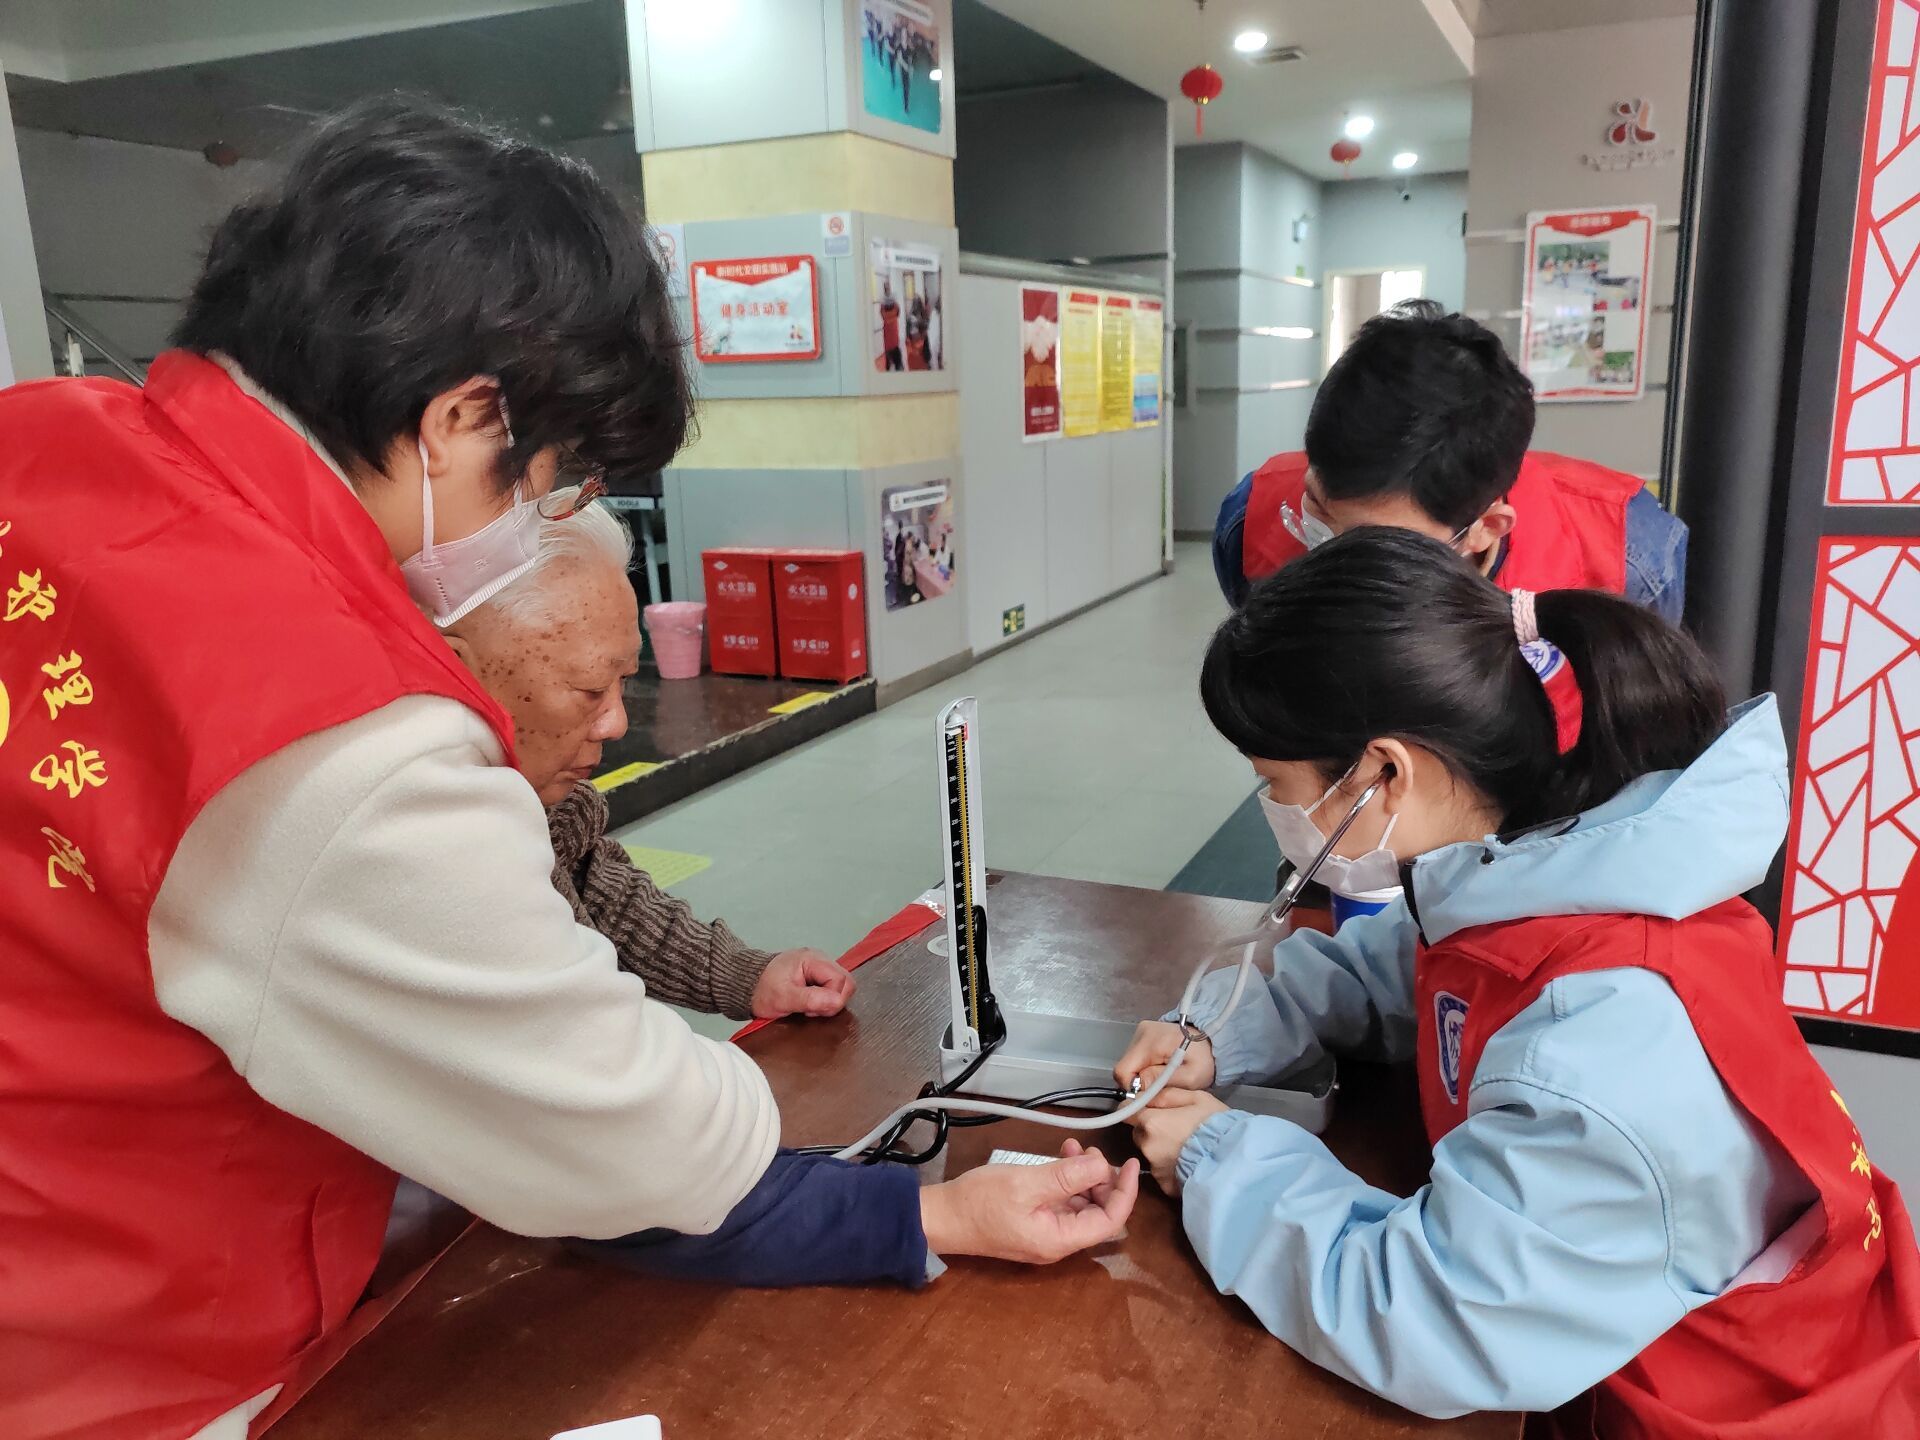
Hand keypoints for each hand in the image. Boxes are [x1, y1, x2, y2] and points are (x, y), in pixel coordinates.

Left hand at [750, 949, 854, 1019]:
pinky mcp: (816, 974)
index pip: (842, 981)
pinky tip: (809, 1002)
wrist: (746, 984)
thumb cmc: (762, 990)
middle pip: (846, 982)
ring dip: (828, 1001)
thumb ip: (811, 999)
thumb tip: (836, 1001)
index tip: (812, 1009)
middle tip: (811, 1009)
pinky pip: (832, 987)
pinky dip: (824, 998)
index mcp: (813, 960)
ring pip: (841, 986)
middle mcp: (820, 959)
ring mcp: (819, 966)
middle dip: (832, 1001)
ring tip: (808, 1006)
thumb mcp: (784, 998)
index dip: (832, 999)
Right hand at [918, 1141, 1139, 1263]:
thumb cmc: (980, 1201)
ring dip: (1082, 1177)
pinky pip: (1061, 1204)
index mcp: (1060, 1240)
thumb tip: (1104, 1166)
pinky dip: (1066, 1181)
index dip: (1125, 1191)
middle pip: (1098, 1213)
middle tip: (1088, 1150)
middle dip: (1101, 1179)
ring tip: (1071, 1148)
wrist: (941, 1217)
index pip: (1111, 1220)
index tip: (1128, 1162)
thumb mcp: (1026, 1183)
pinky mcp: (1033, 1224)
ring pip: (1080, 1206)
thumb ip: (1067, 1176)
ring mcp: (1045, 1235)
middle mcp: (1058, 1242)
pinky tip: (1058, 1160)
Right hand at [1114, 1020, 1214, 1091]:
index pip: (1123, 1071)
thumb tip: (1138, 1086)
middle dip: (1140, 1082)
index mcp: (1152, 1042)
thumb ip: (1163, 1082)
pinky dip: (1145, 1066)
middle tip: (1161, 1086)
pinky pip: (1135, 1057)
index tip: (1150, 1094)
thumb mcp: (1191, 1077)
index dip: (1132, 1088)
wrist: (1214, 1039)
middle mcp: (1141, 1032)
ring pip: (1130, 1063)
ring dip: (1143, 1074)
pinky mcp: (1143, 1033)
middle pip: (1125, 1067)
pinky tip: (1161, 1067)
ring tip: (1164, 1076)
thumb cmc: (1205, 1060)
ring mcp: (1141, 1031)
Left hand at [1128, 1088, 1228, 1195]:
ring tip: (1184, 1147)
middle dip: (1150, 1129)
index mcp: (1150, 1122)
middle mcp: (1146, 1146)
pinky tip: (1188, 1163)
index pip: (1127, 1110)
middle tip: (1175, 1128)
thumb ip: (1166, 1094)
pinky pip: (1161, 1171)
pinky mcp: (1164, 1186)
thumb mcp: (1196, 1098)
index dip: (1137, 1107)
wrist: (1233, 1160)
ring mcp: (1154, 1169)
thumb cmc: (1216, 1124)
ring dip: (1160, 1149)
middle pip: (1138, 1133)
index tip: (1151, 1109)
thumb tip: (1145, 1095)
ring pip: (1149, 1153)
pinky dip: (1169, 1167)